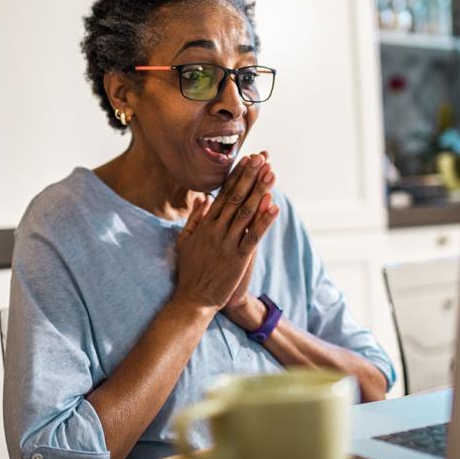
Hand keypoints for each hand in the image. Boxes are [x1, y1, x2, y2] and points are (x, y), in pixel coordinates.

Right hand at [174, 153, 278, 310]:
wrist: (193, 300)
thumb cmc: (190, 271)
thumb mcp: (185, 242)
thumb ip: (194, 219)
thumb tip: (203, 199)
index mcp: (205, 225)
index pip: (223, 195)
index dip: (236, 176)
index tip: (246, 160)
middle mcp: (216, 231)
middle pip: (236, 198)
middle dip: (249, 177)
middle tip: (261, 158)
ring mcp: (227, 244)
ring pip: (246, 213)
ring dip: (259, 192)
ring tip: (271, 174)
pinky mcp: (238, 259)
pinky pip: (253, 236)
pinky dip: (264, 221)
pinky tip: (274, 206)